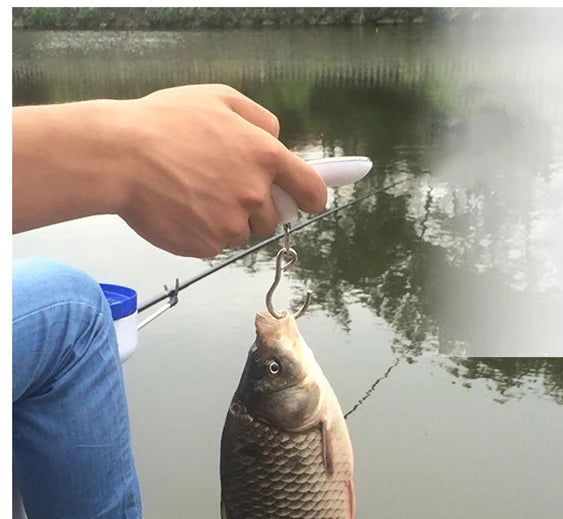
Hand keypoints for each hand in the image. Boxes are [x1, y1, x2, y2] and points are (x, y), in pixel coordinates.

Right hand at [117, 85, 327, 256]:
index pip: (311, 189)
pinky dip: (202, 231)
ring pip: (243, 231)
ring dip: (228, 219)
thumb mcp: (218, 99)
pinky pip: (215, 244)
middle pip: (273, 216)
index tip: (309, 201)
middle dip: (255, 206)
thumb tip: (279, 139)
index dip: (312, 197)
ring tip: (193, 192)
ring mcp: (232, 223)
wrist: (118, 156)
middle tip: (221, 185)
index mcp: (265, 156)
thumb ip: (259, 119)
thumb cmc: (164, 122)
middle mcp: (255, 194)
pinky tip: (179, 208)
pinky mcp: (208, 244)